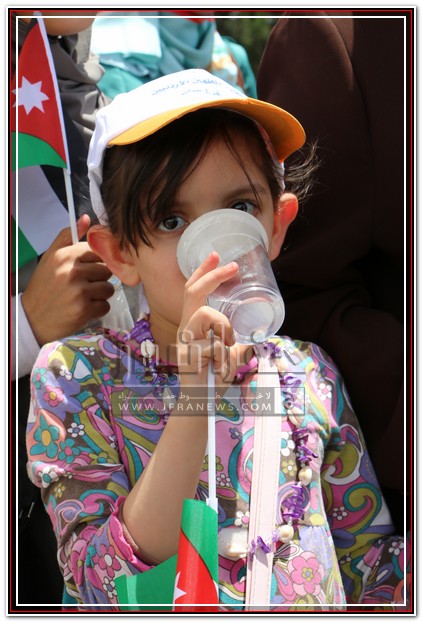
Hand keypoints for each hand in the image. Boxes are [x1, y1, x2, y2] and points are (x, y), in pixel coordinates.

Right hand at [21, 215, 113, 345]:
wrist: (32, 318)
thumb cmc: (44, 286)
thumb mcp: (50, 257)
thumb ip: (68, 236)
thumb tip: (86, 219)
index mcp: (65, 256)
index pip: (98, 252)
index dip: (97, 261)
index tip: (90, 269)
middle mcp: (73, 272)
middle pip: (106, 270)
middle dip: (99, 278)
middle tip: (85, 285)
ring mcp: (80, 292)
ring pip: (109, 288)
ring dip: (100, 294)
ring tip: (85, 297)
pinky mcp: (85, 310)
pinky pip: (106, 305)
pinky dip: (98, 309)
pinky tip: (85, 308)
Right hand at [177, 252, 246, 397]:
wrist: (200, 405)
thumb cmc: (212, 380)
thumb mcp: (230, 357)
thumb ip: (236, 345)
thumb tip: (253, 337)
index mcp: (193, 326)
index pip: (193, 291)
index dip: (203, 272)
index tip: (215, 255)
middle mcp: (185, 328)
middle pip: (193, 291)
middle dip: (213, 275)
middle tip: (232, 266)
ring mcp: (184, 340)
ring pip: (208, 314)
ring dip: (225, 329)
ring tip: (226, 350)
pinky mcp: (187, 353)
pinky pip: (215, 344)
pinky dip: (224, 357)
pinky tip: (218, 368)